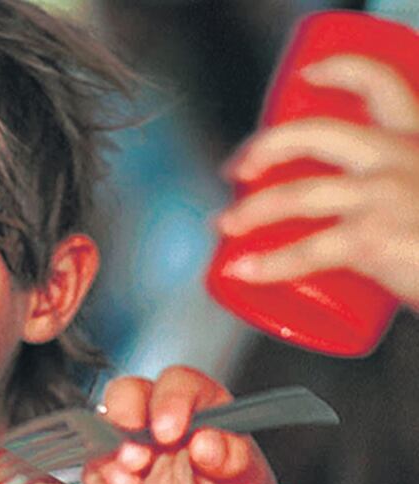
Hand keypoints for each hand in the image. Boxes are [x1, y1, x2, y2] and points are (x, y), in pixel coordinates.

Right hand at [81, 365, 276, 483]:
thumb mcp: (247, 479)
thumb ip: (233, 457)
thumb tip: (206, 443)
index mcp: (198, 407)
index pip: (179, 382)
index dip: (170, 400)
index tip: (169, 431)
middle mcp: (159, 419)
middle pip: (129, 392)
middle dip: (125, 416)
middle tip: (136, 453)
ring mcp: (132, 446)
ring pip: (104, 429)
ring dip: (111, 457)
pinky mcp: (112, 476)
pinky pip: (94, 471)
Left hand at [217, 54, 418, 310]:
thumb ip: (398, 192)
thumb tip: (349, 217)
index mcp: (417, 142)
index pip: (383, 84)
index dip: (340, 70)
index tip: (308, 76)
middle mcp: (399, 158)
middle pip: (314, 132)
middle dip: (264, 146)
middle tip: (239, 167)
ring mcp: (383, 196)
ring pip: (296, 193)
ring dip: (250, 209)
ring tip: (226, 224)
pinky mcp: (372, 239)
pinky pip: (304, 250)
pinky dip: (266, 263)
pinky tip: (241, 270)